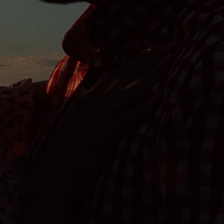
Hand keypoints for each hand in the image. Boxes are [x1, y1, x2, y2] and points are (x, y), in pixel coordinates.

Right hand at [33, 50, 168, 184]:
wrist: (52, 178)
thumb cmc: (66, 154)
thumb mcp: (77, 122)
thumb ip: (89, 103)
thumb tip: (97, 85)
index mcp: (87, 100)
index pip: (117, 73)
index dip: (138, 60)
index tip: (157, 48)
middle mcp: (92, 105)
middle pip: (125, 77)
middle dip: (149, 60)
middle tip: (171, 45)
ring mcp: (96, 120)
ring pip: (127, 93)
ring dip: (150, 76)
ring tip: (169, 62)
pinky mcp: (101, 139)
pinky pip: (125, 120)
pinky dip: (142, 108)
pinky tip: (158, 99)